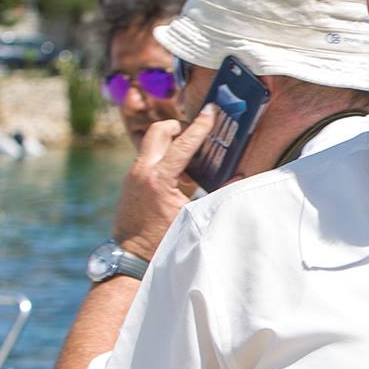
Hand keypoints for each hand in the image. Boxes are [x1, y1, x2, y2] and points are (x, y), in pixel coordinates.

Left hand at [111, 107, 215, 261]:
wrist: (130, 256)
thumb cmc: (161, 241)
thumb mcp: (191, 217)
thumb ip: (216, 195)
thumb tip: (238, 178)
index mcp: (158, 180)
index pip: (182, 144)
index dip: (200, 127)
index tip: (210, 112)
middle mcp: (142, 172)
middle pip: (159, 130)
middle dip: (179, 127)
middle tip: (197, 135)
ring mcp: (134, 175)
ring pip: (153, 142)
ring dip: (173, 142)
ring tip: (192, 158)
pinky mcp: (131, 181)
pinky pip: (150, 157)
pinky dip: (166, 157)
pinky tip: (181, 176)